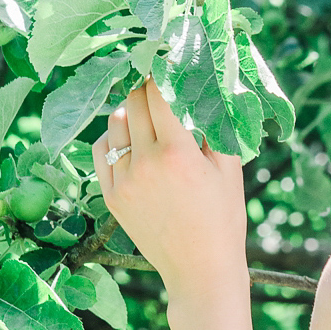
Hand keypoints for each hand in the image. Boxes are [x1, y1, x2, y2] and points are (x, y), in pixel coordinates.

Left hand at [93, 78, 248, 303]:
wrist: (200, 270)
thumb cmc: (224, 217)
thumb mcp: (230, 166)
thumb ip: (215, 125)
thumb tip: (208, 87)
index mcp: (177, 152)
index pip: (158, 92)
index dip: (161, 71)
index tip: (166, 59)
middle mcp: (145, 163)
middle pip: (132, 102)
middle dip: (145, 87)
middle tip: (156, 82)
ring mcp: (123, 181)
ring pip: (113, 123)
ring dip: (128, 111)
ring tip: (145, 113)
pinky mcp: (111, 197)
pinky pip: (101, 152)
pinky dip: (112, 139)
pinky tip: (129, 140)